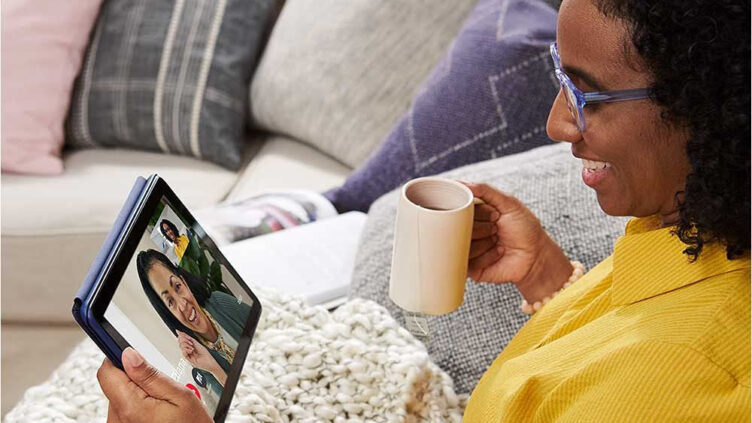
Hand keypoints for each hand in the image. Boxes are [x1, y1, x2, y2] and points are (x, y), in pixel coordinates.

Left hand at [98, 348, 211, 422]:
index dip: (119, 358)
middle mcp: (117, 420)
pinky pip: (123, 411)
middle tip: (161, 387)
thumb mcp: (180, 396)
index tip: (130, 353)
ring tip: (161, 404)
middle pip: (115, 383)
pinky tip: (155, 414)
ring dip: (137, 394)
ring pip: (120, 397)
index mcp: (130, 407)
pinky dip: (137, 407)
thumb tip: (128, 355)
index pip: (107, 371)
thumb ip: (151, 375)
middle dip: (135, 379)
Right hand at [177, 331, 226, 384]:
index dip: (180, 335)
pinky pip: (183, 352)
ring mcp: (187, 355)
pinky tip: (191, 351)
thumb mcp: (197, 344)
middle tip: (191, 343)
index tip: (178, 331)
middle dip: (185, 340)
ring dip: (187, 345)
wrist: (209, 362)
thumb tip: (183, 333)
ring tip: (192, 348)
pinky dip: (187, 350)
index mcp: (189, 347)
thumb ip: (190, 339)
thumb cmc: (205, 354)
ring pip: (181, 347)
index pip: (182, 340)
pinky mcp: (188, 359)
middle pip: (180, 343)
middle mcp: (187, 351)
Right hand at [462, 182, 572, 301]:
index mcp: (475, 214)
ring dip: (485, 242)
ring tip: (498, 241)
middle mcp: (468, 229)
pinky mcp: (470, 266)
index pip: (462, 208)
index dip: (480, 212)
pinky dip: (487, 256)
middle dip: (483, 228)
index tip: (495, 215)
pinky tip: (498, 253)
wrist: (536, 257)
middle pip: (458, 226)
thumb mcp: (509, 203)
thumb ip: (486, 190)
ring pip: (462, 243)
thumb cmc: (525, 229)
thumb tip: (461, 183)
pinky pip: (468, 259)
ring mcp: (467, 248)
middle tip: (497, 230)